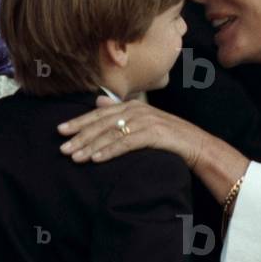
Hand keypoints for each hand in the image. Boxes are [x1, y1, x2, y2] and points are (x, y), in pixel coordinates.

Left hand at [58, 97, 248, 201]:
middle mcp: (138, 110)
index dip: (79, 121)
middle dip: (80, 135)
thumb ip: (121, 113)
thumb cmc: (170, 138)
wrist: (199, 146)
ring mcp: (147, 121)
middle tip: (62, 147)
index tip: (60, 130)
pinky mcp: (155, 134)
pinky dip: (110, 151)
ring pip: (112, 133)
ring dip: (91, 146)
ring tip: (75, 157)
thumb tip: (97, 101)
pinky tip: (96, 159)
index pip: (100, 113)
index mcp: (133, 106)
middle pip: (102, 122)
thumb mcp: (143, 123)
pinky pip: (127, 143)